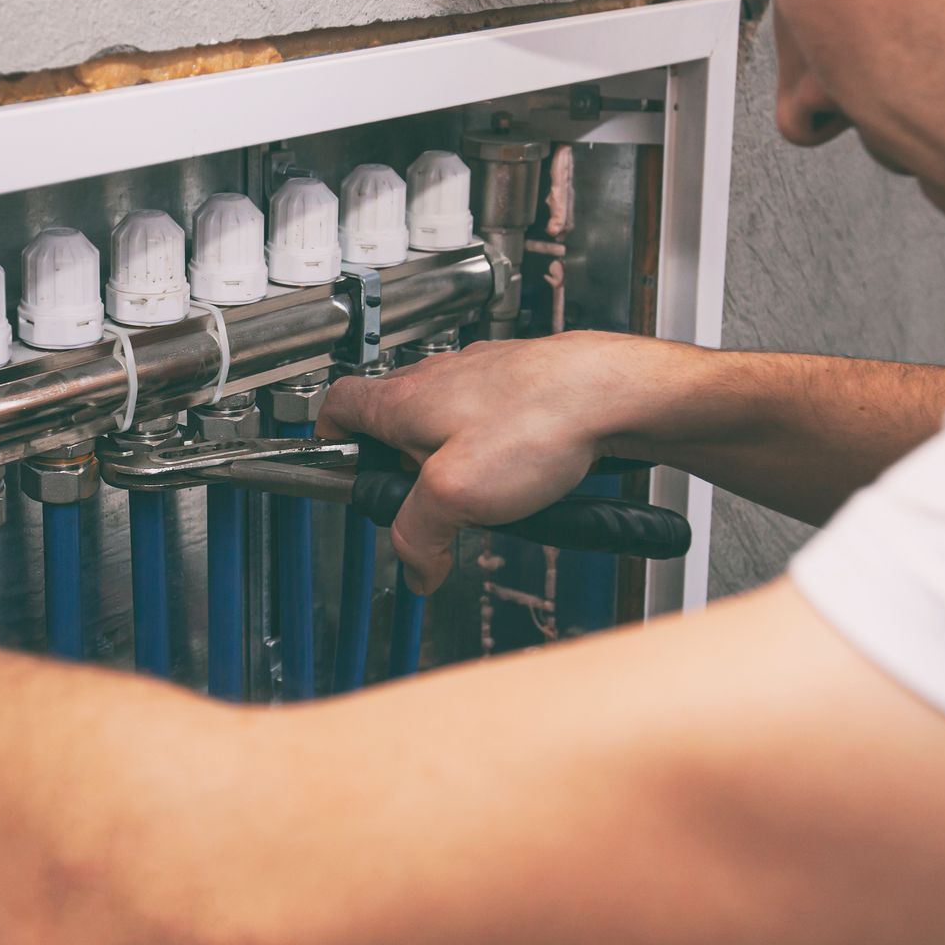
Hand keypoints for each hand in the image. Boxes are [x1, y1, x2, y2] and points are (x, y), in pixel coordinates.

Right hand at [318, 331, 685, 591]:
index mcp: (402, 400)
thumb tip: (415, 568)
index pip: (338, 405)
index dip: (328, 438)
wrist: (616, 392)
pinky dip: (496, 448)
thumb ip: (419, 536)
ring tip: (483, 492)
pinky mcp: (522, 383)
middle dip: (401, 467)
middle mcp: (436, 379)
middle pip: (392, 422)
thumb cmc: (540, 422)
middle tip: (424, 503)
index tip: (338, 465)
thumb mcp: (456, 495)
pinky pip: (492, 420)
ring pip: (444, 421)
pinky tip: (523, 473)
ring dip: (452, 459)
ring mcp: (480, 377)